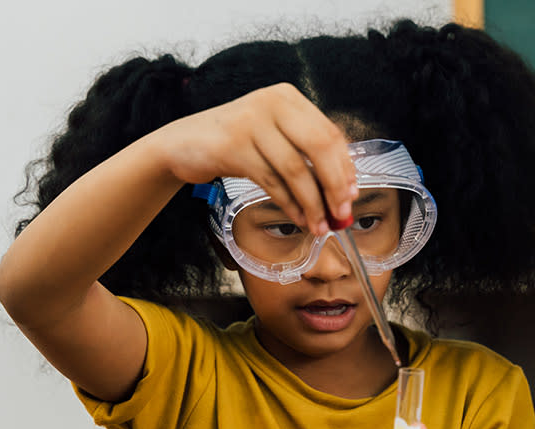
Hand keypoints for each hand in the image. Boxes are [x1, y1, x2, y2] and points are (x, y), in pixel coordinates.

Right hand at [157, 83, 356, 235]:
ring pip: (295, 169)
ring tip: (320, 225)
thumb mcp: (273, 137)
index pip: (330, 133)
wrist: (182, 144)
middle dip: (334, 185)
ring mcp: (251, 122)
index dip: (345, 168)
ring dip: (312, 203)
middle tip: (341, 213)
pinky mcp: (233, 146)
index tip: (352, 195)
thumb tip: (344, 191)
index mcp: (288, 98)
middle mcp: (272, 103)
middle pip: (319, 146)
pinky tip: (299, 218)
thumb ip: (305, 154)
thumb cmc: (235, 144)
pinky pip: (272, 181)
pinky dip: (290, 204)